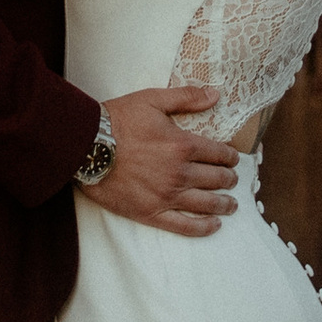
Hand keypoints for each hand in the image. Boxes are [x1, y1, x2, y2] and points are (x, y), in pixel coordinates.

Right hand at [83, 87, 238, 235]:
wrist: (88, 146)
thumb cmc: (119, 120)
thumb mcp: (153, 99)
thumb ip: (187, 98)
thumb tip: (215, 94)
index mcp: (182, 145)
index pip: (217, 153)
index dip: (229, 156)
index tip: (233, 158)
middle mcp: (179, 173)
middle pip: (215, 179)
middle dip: (229, 180)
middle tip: (233, 180)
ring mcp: (166, 196)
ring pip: (205, 204)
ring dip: (223, 205)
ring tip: (231, 205)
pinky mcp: (151, 213)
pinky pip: (183, 226)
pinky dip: (202, 228)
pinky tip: (213, 226)